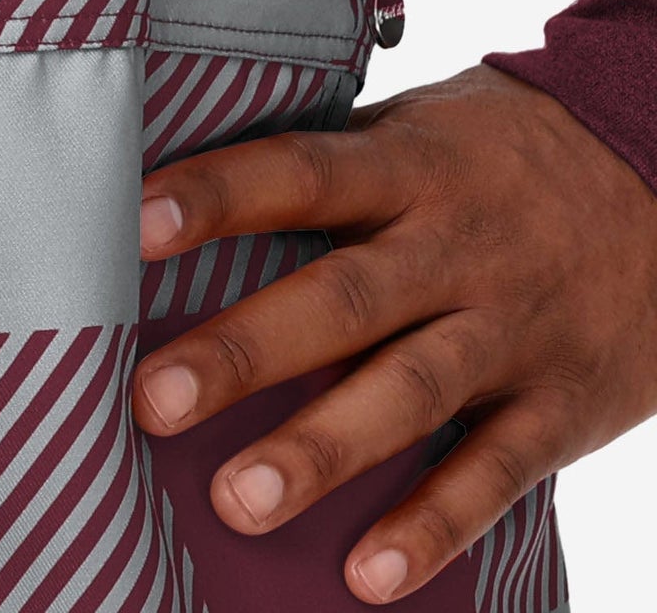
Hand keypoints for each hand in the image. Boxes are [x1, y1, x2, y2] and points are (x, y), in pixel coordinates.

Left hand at [131, 64, 656, 601]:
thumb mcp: (418, 128)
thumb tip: (188, 182)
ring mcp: (510, 330)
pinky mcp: (560, 405)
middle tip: (151, 398)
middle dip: (244, 353)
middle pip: (341, 300)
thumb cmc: (501, 153)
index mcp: (409, 167)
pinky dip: (432, 526)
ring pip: (408, 395)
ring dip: (319, 452)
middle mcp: (455, 248)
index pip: (300, 173)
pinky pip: (492, 472)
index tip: (136, 222)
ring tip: (235, 501)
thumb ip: (326, 164)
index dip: (219, 194)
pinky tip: (368, 576)